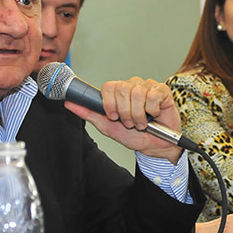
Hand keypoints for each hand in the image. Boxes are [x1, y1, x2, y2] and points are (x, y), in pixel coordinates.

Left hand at [66, 77, 182, 162]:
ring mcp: (148, 87)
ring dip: (139, 115)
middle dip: (125, 112)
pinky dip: (152, 110)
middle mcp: (133, 86)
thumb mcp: (107, 126)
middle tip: (129, 122)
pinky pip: (153, 95)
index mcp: (119, 92)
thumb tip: (70, 103)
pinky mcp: (163, 91)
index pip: (108, 86)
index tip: (113, 116)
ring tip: (141, 122)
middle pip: (122, 89)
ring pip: (138, 93)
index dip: (110, 104)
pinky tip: (153, 114)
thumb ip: (89, 113)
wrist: (155, 146)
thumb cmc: (134, 136)